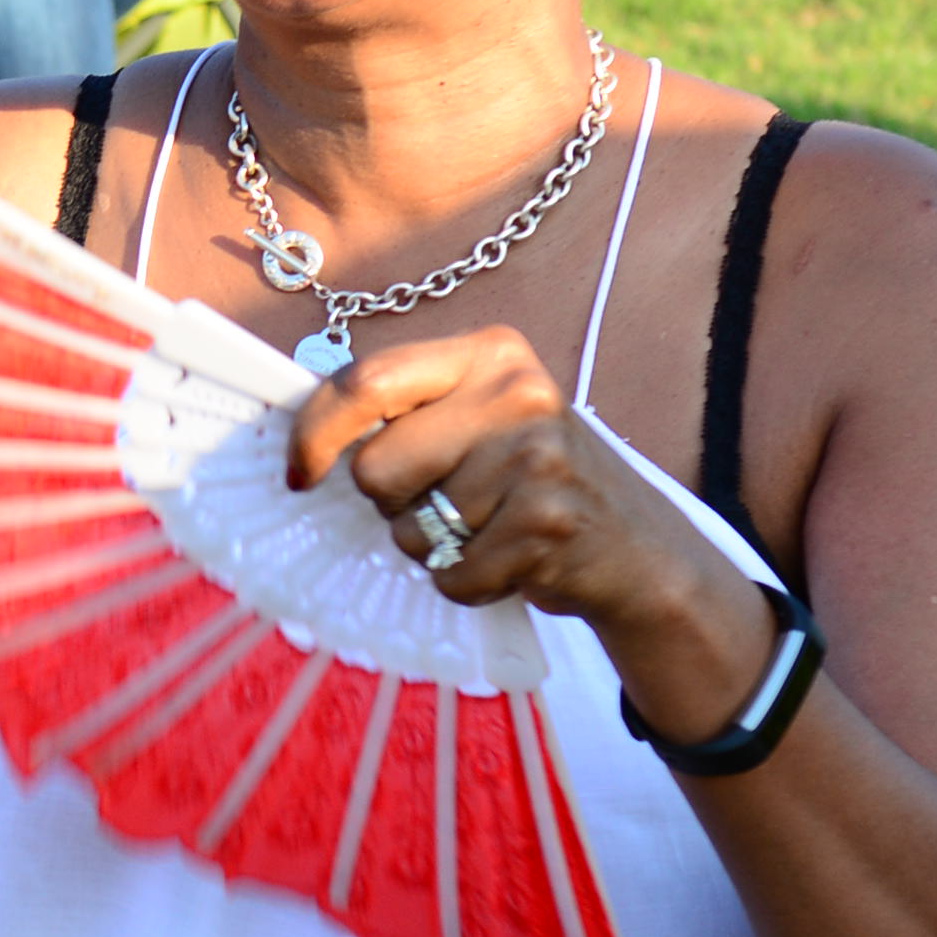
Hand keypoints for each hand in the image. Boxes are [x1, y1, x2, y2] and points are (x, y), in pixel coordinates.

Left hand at [285, 324, 785, 739]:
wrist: (636, 544)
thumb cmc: (531, 476)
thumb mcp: (483, 414)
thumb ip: (409, 409)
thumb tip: (303, 436)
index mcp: (489, 353)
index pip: (367, 382)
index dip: (315, 434)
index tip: (300, 473)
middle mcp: (517, 395)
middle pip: (376, 469)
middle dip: (393, 502)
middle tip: (448, 500)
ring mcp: (537, 460)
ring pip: (411, 531)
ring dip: (437, 546)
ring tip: (490, 527)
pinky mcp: (547, 526)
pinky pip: (451, 575)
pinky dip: (467, 583)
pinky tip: (509, 559)